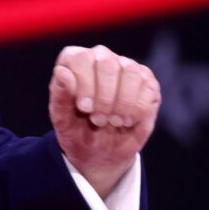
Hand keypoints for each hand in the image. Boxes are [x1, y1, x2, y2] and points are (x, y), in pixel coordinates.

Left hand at [48, 45, 160, 198]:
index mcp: (75, 61)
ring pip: (130, 71)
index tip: (84, 109)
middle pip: (107, 63)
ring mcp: (126, 67)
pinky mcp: (146, 82)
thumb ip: (60, 95)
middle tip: (98, 120)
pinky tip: (128, 121)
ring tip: (113, 122)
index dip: (85, 84)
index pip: (81, 58)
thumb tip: (62, 71)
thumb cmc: (75, 130)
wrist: (98, 152)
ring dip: (122, 102)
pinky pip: (148, 85)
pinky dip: (138, 108)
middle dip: (104, 97)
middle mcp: (101, 57)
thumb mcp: (62, 118)